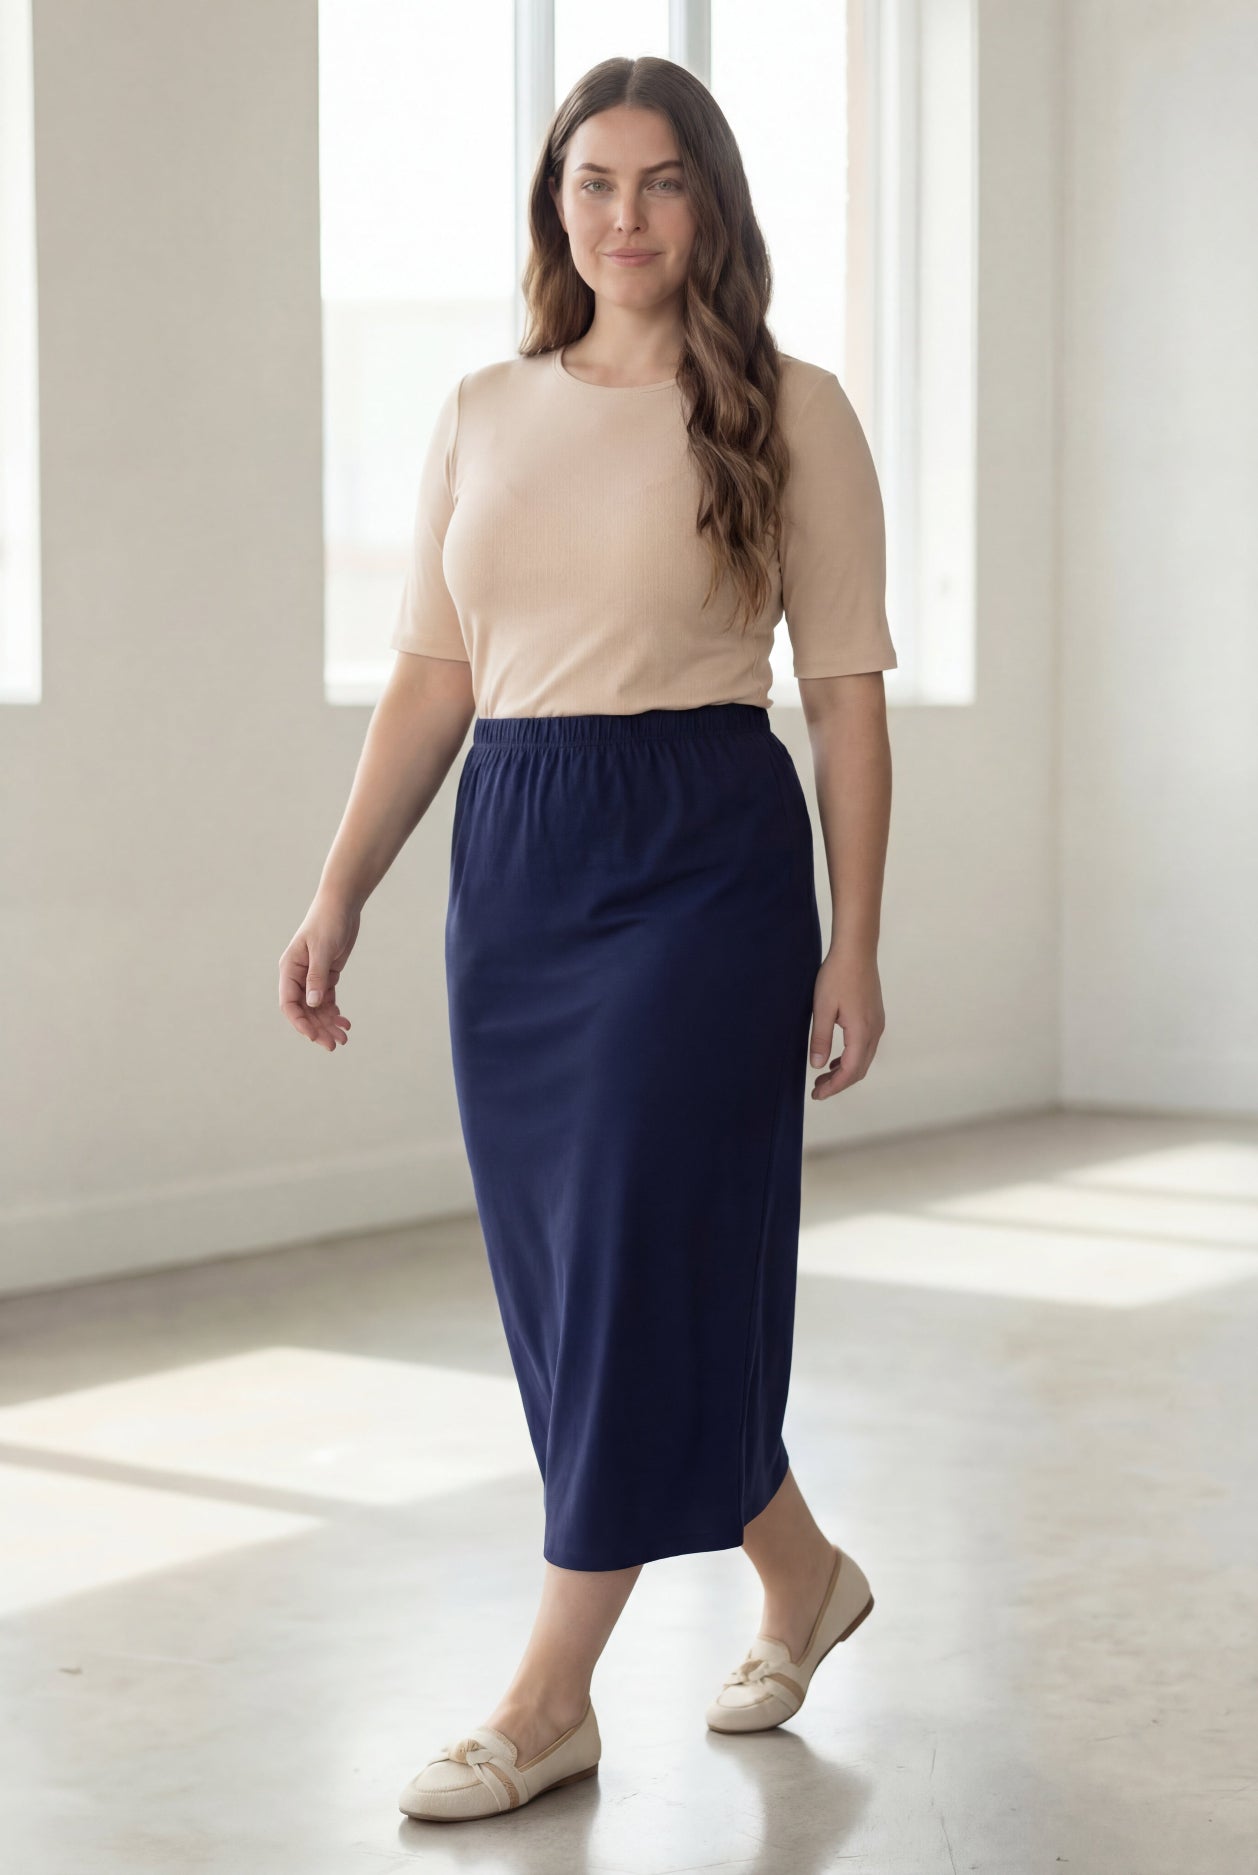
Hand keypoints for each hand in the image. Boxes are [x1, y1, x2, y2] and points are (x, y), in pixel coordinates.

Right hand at [278, 895, 358, 1051]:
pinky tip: (344, 1021)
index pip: (289, 1004)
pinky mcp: (326, 974)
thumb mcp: (323, 950)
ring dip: (328, 1024)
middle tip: (335, 1045)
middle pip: (304, 1011)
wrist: (341, 905)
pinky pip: (327, 999)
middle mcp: (298, 976)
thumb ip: (317, 977)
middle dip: (318, 1029)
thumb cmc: (328, 922)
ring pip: (317, 1008)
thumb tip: (312, 1004)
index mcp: (290, 969)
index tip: (313, 1037)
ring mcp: (312, 976)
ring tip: (344, 1038)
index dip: (299, 1023)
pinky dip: (334, 1012)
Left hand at [808, 947, 885, 1099]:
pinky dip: (851, 1058)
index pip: (850, 1071)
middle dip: (839, 1083)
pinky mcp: (874, 1017)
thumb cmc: (837, 975)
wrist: (856, 951)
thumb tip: (817, 1066)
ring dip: (845, 1071)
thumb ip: (821, 1039)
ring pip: (864, 1059)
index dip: (834, 1087)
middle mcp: (874, 1031)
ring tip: (823, 1077)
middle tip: (817, 1090)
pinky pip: (865, 1047)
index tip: (817, 1095)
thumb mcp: (822, 1008)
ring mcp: (877, 1024)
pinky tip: (836, 1058)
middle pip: (860, 1069)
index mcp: (862, 1032)